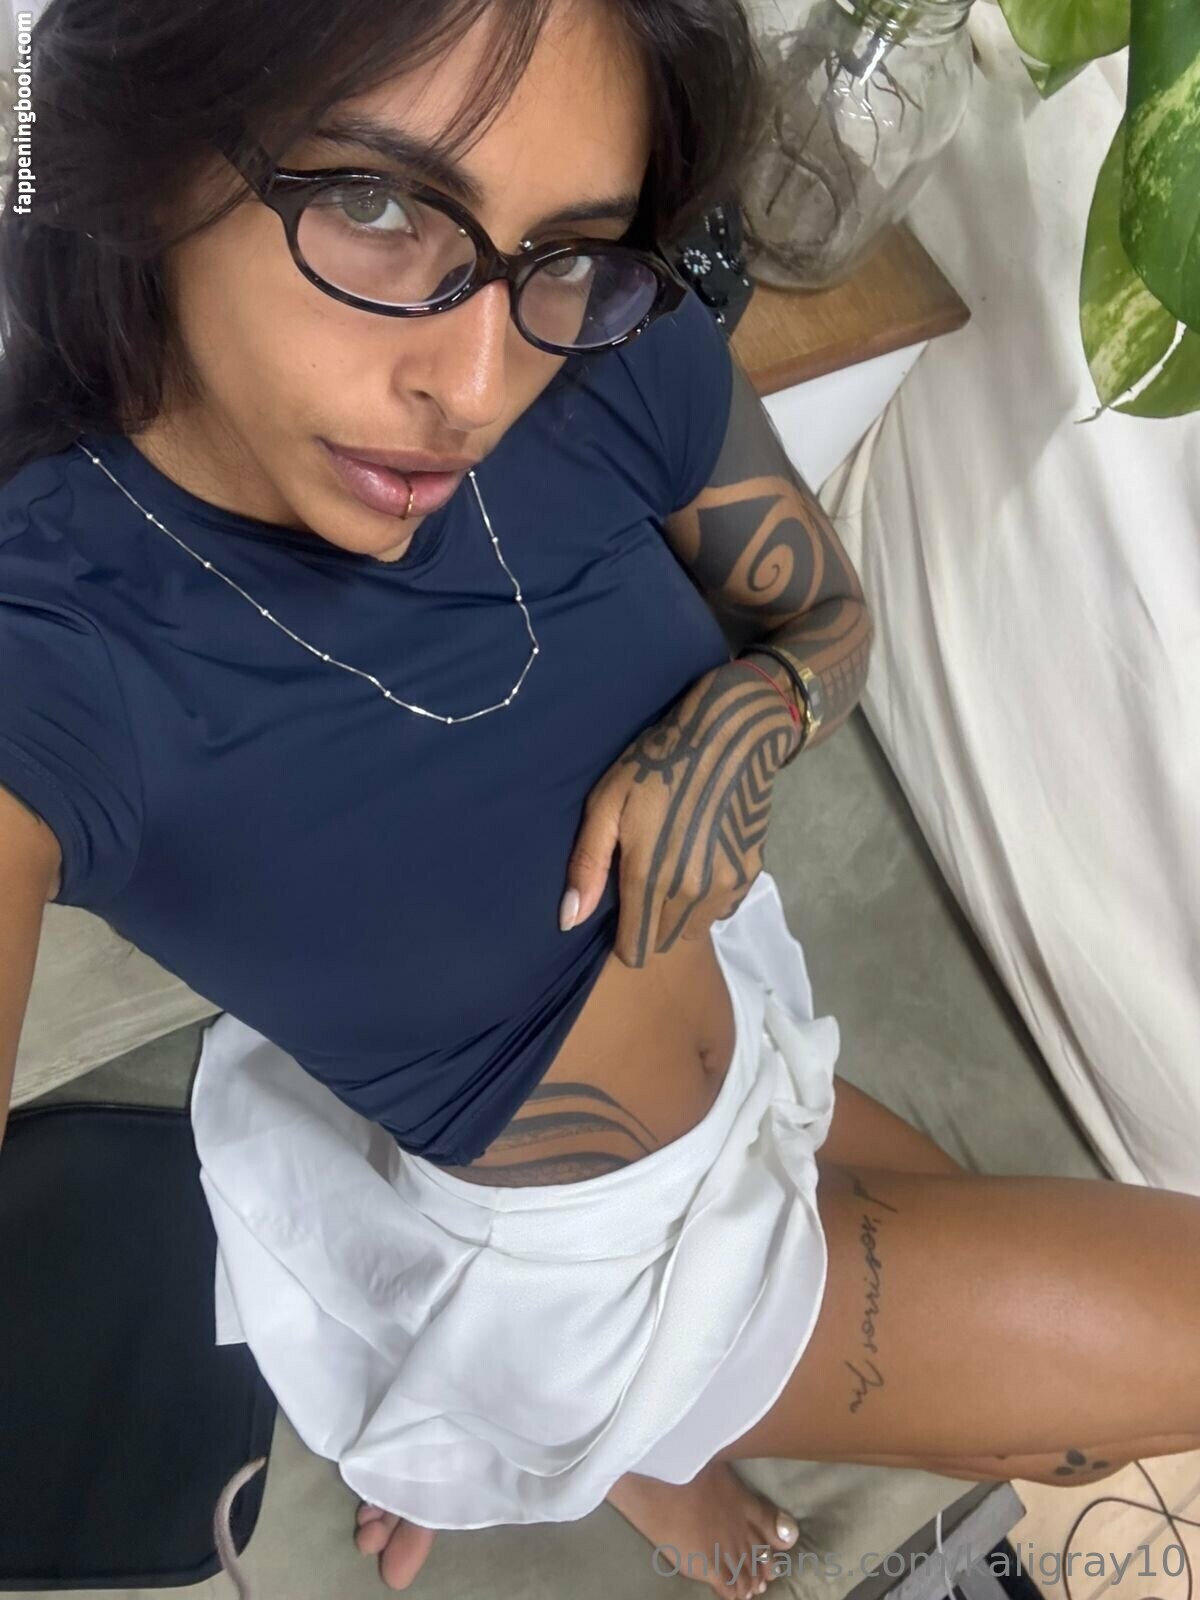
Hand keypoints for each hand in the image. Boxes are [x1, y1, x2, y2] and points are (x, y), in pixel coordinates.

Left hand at [559, 659, 797, 967]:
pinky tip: (700, 860)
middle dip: (649, 923)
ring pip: (693, 928)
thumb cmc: (655, 763)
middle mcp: (690, 894)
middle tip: (643, 880)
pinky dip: (708, 898)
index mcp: (649, 879)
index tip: (618, 910)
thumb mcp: (607, 804)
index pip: (634, 949)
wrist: (729, 734)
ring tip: (671, 869)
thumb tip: (569, 921)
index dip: (622, 937)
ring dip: (679, 913)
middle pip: (662, 941)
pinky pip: (721, 909)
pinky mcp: (750, 874)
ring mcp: (724, 887)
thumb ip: (588, 866)